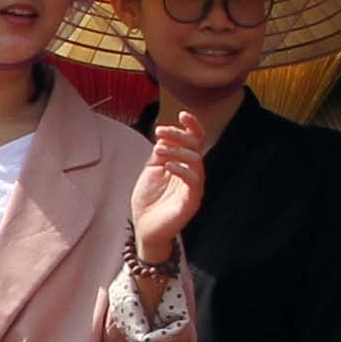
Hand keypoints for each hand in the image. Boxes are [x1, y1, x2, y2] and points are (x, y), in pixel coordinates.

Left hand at [131, 112, 206, 264]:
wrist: (144, 226)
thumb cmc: (149, 199)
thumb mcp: (151, 170)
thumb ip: (160, 154)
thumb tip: (165, 137)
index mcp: (184, 164)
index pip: (195, 141)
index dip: (192, 126)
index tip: (182, 114)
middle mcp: (193, 174)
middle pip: (196, 147)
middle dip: (180, 135)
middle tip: (161, 131)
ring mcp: (193, 187)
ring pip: (196, 161)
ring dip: (178, 151)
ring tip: (160, 148)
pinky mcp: (191, 201)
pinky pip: (193, 182)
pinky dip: (182, 170)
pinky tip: (168, 166)